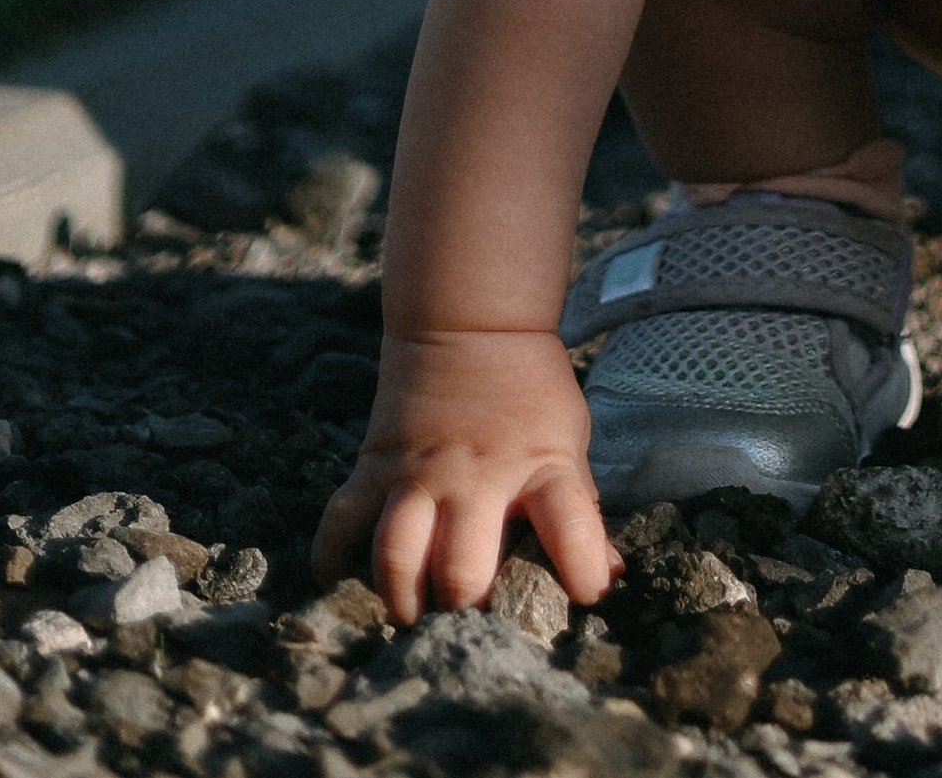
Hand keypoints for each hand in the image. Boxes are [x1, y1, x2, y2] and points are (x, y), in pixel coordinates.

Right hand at [313, 326, 614, 622]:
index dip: (585, 572)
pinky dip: (332, 555)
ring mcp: (420, 473)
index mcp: (539, 469)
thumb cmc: (529, 391)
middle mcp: (477, 478)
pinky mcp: (376, 465)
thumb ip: (580, 508)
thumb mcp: (567, 440)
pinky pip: (341, 521)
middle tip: (468, 617)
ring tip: (412, 612)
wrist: (470, 324)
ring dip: (402, 597)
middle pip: (463, 570)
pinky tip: (338, 577)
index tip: (588, 595)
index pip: (571, 530)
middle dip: (464, 610)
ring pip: (396, 555)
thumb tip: (609, 575)